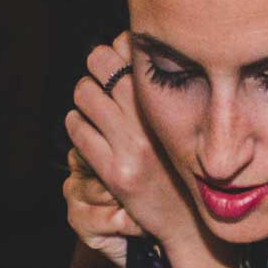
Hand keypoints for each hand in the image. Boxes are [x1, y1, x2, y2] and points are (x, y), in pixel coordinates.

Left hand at [63, 37, 204, 267]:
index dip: (118, 50)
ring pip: (84, 93)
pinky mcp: (114, 171)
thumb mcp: (179, 121)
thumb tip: (125, 45)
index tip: (120, 63)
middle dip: (95, 69)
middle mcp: (152, 117)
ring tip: (93, 112)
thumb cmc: (182, 164)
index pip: (129, 45)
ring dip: (83, 99)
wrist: (191, 222)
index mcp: (170, 100)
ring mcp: (132, 145)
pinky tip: (87, 134)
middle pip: (100, 60)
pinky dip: (76, 126)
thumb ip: (157, 89)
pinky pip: (78, 129)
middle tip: (100, 86)